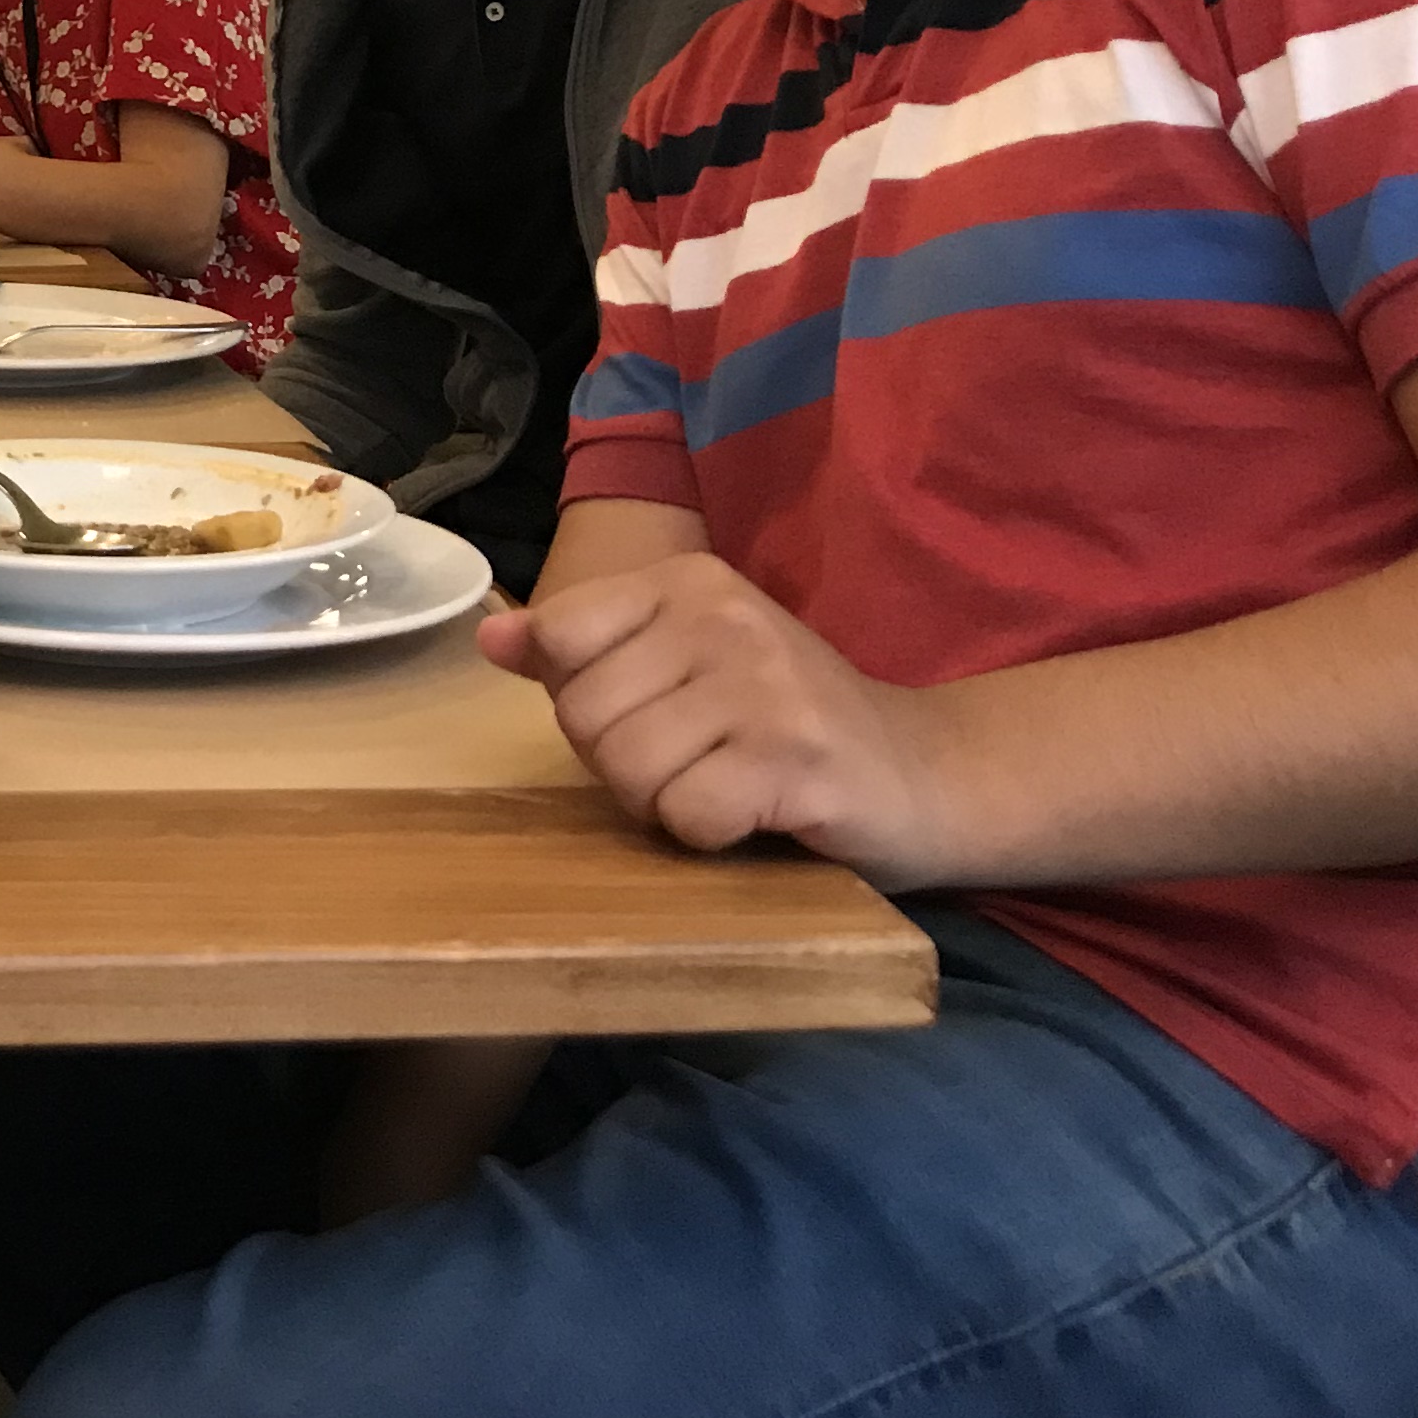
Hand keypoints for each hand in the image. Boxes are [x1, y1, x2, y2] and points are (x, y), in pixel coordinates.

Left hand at [476, 552, 959, 885]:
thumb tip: (489, 638)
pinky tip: (755, 815)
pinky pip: (686, 815)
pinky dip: (708, 835)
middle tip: (696, 763)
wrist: (928, 774)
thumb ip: (584, 648)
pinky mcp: (796, 759)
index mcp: (687, 581)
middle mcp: (725, 615)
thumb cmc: (783, 723)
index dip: (586, 700)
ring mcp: (764, 684)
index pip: (561, 635)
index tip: (649, 711)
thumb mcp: (680, 662)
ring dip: (663, 805)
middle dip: (622, 764)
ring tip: (722, 787)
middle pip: (585, 714)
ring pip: (628, 769)